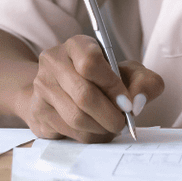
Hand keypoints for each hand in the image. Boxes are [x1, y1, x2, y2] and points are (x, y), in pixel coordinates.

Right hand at [19, 34, 163, 141]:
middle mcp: (53, 62)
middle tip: (121, 123)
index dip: (112, 86)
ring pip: (75, 118)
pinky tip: (95, 130)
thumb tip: (137, 104)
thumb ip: (144, 82)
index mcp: (76, 45)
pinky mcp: (37, 112)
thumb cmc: (101, 79)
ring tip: (109, 127)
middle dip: (109, 115)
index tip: (127, 102)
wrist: (62, 90)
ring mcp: (42, 87)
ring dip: (100, 129)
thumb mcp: (128, 73)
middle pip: (83, 95)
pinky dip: (88, 135)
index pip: (90, 62)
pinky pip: (67, 132)